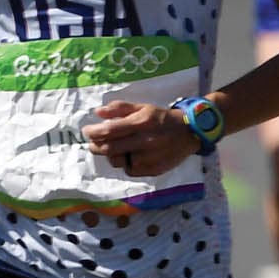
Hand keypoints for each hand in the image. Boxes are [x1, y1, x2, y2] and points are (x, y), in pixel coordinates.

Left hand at [82, 101, 199, 177]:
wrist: (190, 133)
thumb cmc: (162, 118)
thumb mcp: (143, 107)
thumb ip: (119, 108)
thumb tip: (98, 112)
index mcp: (140, 124)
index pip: (109, 131)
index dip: (93, 132)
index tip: (87, 131)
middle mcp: (144, 142)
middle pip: (109, 149)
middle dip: (95, 146)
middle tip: (93, 143)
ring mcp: (148, 158)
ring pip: (117, 161)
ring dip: (110, 155)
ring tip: (115, 148)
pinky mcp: (152, 170)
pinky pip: (130, 170)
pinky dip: (125, 163)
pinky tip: (130, 156)